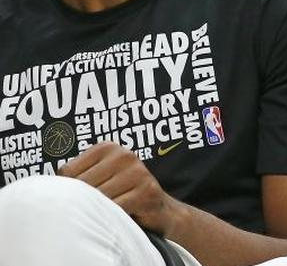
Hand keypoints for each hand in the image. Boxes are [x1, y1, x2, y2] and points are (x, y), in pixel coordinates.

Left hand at [60, 142, 183, 236]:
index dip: (68, 189)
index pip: (68, 171)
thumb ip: (79, 175)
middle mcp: (123, 155)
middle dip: (83, 201)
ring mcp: (137, 172)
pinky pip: (114, 209)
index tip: (80, 196)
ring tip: (105, 210)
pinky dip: (111, 217)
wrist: (158, 208)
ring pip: (96, 198)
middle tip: (93, 207)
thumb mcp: (101, 176)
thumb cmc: (122, 193)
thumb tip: (51, 188)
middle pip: (81, 185)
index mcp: (107, 147)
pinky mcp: (146, 191)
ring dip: (97, 210)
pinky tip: (117, 216)